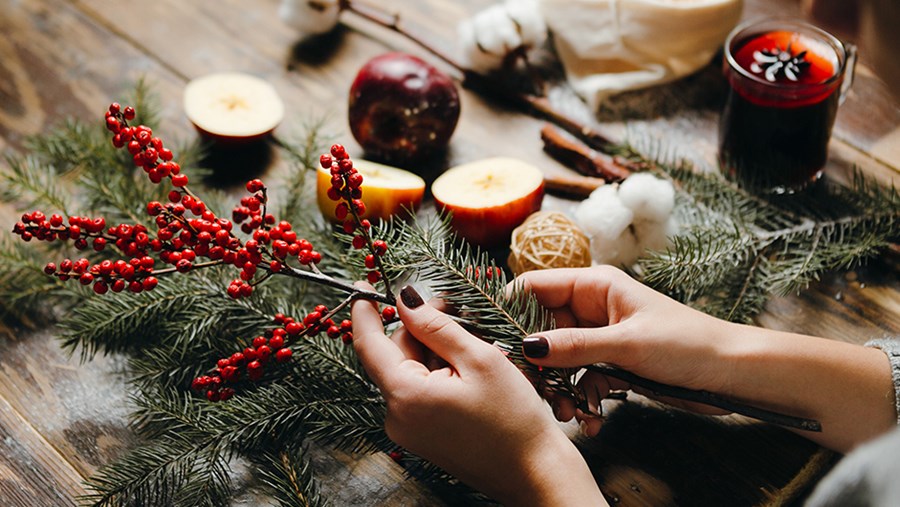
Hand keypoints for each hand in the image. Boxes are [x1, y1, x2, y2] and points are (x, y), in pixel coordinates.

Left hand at [351, 283, 605, 505]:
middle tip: (453, 307)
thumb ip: (436, 326)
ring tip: (472, 348)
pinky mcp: (421, 436)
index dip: (365, 310)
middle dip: (418, 328)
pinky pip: (418, 391)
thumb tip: (405, 298)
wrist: (534, 474)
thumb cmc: (513, 418)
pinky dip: (436, 373)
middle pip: (393, 355)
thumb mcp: (478, 359)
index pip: (368, 344)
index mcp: (404, 395)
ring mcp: (407, 430)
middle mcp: (396, 416)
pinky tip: (467, 372)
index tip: (364, 285)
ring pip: (408, 371)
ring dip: (432, 351)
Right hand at [515, 266, 895, 451]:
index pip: (535, 287)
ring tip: (567, 411)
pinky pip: (578, 377)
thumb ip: (573, 345)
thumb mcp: (625, 344)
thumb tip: (526, 347)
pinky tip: (589, 417)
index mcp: (594, 285)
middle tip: (535, 389)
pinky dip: (579, 397)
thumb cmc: (687, 344)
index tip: (494, 342)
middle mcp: (591, 307)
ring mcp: (599, 336)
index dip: (509, 311)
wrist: (732, 374)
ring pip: (557, 358)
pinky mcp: (609, 362)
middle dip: (536, 361)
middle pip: (540, 327)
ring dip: (558, 386)